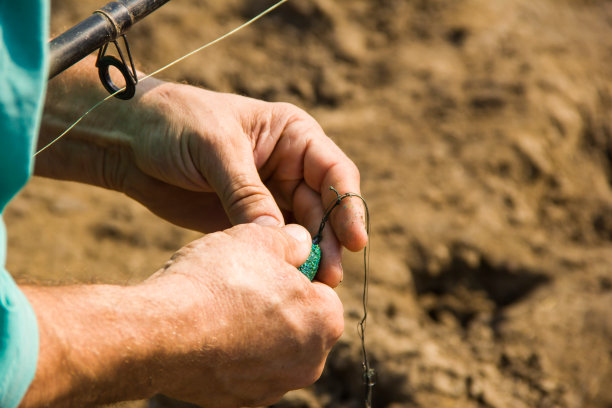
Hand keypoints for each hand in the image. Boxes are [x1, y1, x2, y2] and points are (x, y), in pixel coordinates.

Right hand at [20, 223, 343, 406]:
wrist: (160, 333)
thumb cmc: (217, 281)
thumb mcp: (260, 238)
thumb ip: (291, 240)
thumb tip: (301, 242)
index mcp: (325, 321)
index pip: (322, 290)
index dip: (294, 272)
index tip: (268, 264)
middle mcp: (309, 363)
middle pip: (298, 321)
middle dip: (276, 302)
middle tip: (242, 282)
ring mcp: (273, 387)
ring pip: (270, 346)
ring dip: (252, 327)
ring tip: (219, 306)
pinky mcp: (239, 401)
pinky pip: (243, 368)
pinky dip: (230, 352)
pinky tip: (206, 333)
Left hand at [121, 82, 366, 285]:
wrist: (128, 141)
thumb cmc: (175, 125)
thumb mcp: (216, 149)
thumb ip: (248, 193)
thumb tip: (279, 240)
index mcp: (292, 136)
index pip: (334, 172)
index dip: (348, 206)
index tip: (354, 240)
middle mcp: (288, 166)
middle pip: (323, 207)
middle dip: (330, 239)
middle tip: (330, 274)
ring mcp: (268, 195)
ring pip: (303, 230)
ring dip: (310, 256)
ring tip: (314, 284)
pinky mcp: (246, 220)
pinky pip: (273, 244)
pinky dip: (282, 262)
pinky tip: (286, 280)